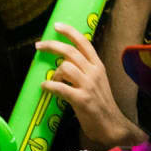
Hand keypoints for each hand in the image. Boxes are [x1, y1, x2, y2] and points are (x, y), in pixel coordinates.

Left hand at [38, 22, 146, 148]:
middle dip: (52, 45)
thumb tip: (63, 63)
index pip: (84, 43)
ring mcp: (88, 86)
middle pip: (70, 51)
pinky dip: (49, 86)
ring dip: (54, 73)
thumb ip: (84, 70)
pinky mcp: (82, 99)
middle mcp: (94, 72)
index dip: (70, 32)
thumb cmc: (101, 104)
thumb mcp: (97, 81)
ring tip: (52, 81)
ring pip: (65, 67)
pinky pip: (60, 88)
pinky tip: (45, 87)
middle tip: (39, 45)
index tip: (57, 26)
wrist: (111, 125)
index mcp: (98, 66)